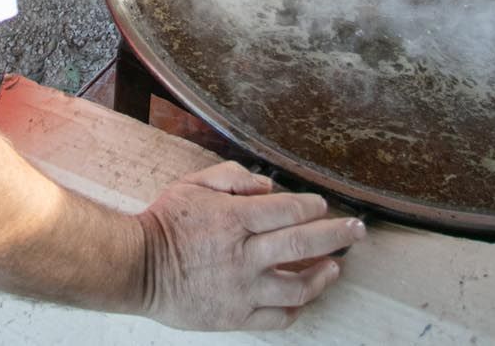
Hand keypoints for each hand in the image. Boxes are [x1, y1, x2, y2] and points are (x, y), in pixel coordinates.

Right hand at [138, 161, 359, 330]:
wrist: (137, 268)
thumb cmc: (165, 223)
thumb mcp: (194, 184)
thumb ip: (233, 178)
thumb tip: (268, 186)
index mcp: (233, 219)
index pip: (289, 210)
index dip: (313, 206)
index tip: (324, 205)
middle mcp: (243, 255)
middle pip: (304, 243)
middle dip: (337, 234)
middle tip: (357, 230)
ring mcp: (242, 289)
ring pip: (298, 286)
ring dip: (323, 275)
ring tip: (335, 267)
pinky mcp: (236, 315)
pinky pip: (277, 317)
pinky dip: (297, 307)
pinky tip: (304, 297)